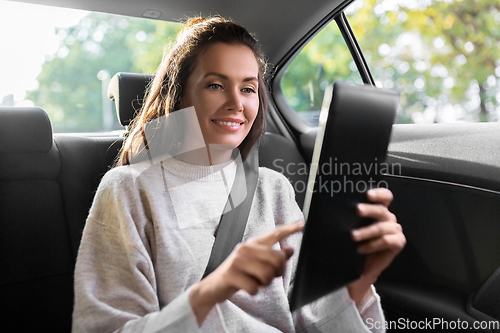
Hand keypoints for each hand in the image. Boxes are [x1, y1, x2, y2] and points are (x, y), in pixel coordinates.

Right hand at [189, 221, 304, 324]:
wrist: (213, 287)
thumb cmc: (237, 274)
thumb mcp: (256, 264)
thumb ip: (272, 257)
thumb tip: (290, 250)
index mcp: (253, 244)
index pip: (275, 234)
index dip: (290, 229)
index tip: (302, 224)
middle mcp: (246, 248)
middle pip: (277, 259)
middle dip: (277, 273)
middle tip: (268, 278)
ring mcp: (237, 260)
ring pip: (267, 274)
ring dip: (264, 284)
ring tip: (255, 282)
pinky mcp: (231, 273)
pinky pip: (254, 286)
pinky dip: (253, 291)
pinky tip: (246, 288)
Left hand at [348, 188, 405, 304]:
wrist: (360, 267)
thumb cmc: (354, 244)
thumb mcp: (350, 227)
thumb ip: (350, 217)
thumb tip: (335, 206)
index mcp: (379, 210)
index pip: (385, 197)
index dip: (379, 193)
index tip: (367, 194)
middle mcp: (388, 218)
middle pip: (382, 210)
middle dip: (369, 209)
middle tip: (357, 210)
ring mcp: (394, 230)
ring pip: (382, 226)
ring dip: (367, 231)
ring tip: (353, 236)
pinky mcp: (398, 243)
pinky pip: (387, 241)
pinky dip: (373, 244)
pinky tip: (361, 249)